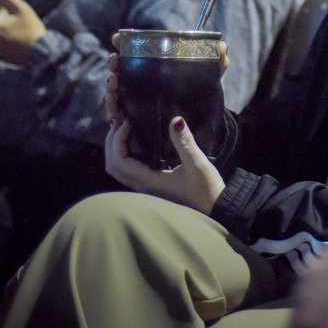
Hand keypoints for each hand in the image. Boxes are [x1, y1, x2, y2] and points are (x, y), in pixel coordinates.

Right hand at [105, 34, 228, 120]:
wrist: (204, 124)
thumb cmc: (204, 95)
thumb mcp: (209, 78)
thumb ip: (217, 62)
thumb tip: (222, 46)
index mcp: (158, 65)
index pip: (136, 50)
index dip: (125, 42)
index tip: (118, 37)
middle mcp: (145, 80)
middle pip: (122, 67)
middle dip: (114, 62)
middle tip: (115, 62)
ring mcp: (139, 98)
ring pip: (117, 89)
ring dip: (111, 85)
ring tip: (114, 84)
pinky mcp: (137, 117)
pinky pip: (119, 112)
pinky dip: (114, 109)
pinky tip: (115, 109)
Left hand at [105, 115, 225, 214]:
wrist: (215, 208)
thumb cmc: (206, 189)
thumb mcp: (198, 164)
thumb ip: (185, 142)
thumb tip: (175, 119)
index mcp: (149, 181)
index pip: (120, 161)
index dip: (118, 140)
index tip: (129, 123)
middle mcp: (142, 186)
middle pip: (113, 166)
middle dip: (112, 143)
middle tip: (121, 123)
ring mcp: (145, 188)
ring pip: (118, 170)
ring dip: (116, 149)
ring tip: (125, 130)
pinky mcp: (151, 187)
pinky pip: (127, 171)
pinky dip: (124, 155)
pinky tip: (136, 143)